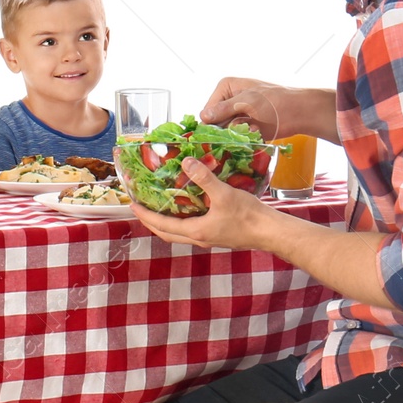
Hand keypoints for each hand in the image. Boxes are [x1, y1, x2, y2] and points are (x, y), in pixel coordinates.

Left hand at [132, 159, 279, 251]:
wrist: (270, 231)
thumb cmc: (248, 216)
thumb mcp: (224, 194)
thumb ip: (204, 178)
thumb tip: (186, 163)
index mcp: (196, 232)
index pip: (162, 225)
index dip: (145, 215)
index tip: (132, 205)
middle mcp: (199, 239)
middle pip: (167, 233)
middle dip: (151, 222)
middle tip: (140, 208)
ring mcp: (209, 239)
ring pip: (179, 234)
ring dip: (166, 223)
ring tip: (159, 208)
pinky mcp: (218, 235)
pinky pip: (192, 230)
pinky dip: (182, 221)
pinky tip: (187, 209)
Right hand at [199, 76, 336, 143]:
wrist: (299, 113)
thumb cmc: (276, 101)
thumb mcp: (248, 101)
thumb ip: (224, 109)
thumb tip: (203, 116)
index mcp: (226, 88)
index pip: (207, 109)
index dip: (210, 123)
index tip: (214, 134)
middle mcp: (229, 101)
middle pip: (214, 122)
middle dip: (225, 130)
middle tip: (238, 131)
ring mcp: (237, 115)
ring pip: (225, 132)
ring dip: (236, 135)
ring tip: (252, 129)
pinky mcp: (245, 128)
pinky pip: (236, 138)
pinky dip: (244, 138)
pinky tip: (256, 133)